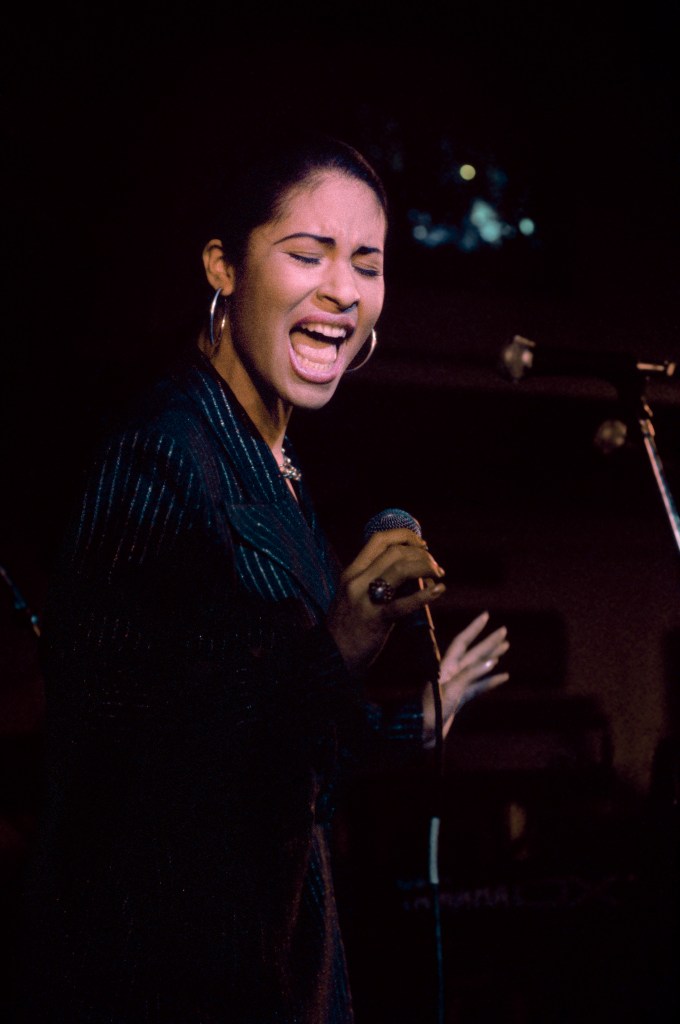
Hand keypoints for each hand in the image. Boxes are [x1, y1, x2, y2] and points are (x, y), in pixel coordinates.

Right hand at [326, 528, 445, 672]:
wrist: (331, 657)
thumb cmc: (348, 628)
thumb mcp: (355, 596)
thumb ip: (375, 580)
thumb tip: (410, 569)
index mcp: (352, 572)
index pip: (379, 539)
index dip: (405, 536)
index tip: (422, 544)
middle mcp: (357, 581)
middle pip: (394, 552)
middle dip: (421, 554)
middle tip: (435, 566)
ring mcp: (365, 600)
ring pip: (400, 569)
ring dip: (425, 567)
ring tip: (438, 575)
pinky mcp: (376, 620)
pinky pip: (404, 603)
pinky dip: (425, 594)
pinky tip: (438, 590)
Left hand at [423, 611, 508, 748]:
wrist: (421, 733)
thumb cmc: (431, 711)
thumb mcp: (450, 691)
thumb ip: (469, 675)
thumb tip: (491, 662)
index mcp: (446, 667)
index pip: (462, 642)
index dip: (474, 628)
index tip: (486, 616)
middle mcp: (452, 673)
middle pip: (473, 653)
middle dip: (488, 641)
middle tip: (504, 630)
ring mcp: (456, 685)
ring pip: (478, 668)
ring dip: (491, 657)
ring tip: (506, 647)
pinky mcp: (460, 699)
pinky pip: (479, 687)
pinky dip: (491, 681)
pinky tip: (504, 677)